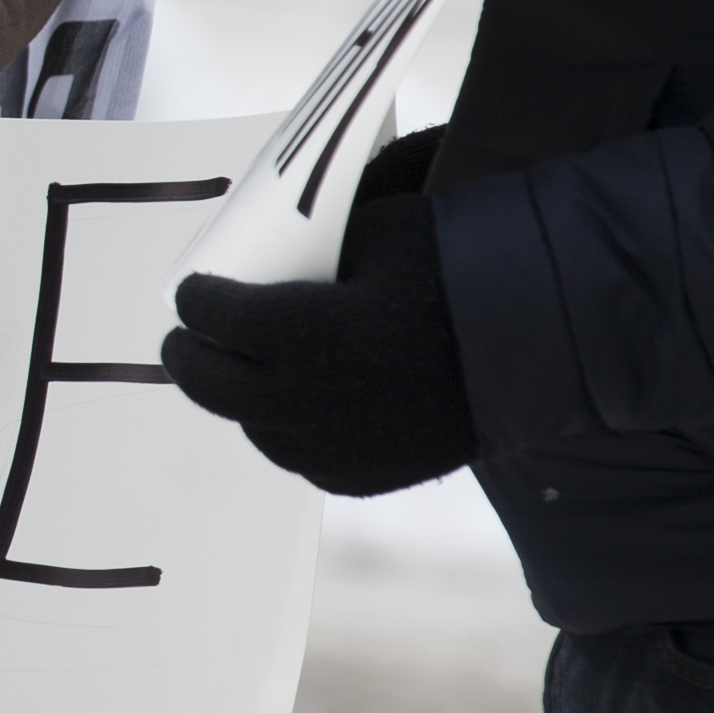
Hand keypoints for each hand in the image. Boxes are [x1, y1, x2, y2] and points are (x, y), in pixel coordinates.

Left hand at [160, 131, 476, 496]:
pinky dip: (284, 430)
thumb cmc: (454, 271)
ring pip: (253, 427)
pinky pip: (299, 456)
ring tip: (234, 374)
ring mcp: (330, 448)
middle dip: (189, 358)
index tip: (188, 292)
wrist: (533, 346)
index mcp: (299, 333)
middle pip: (213, 384)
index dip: (196, 301)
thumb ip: (315, 257)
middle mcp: (302, 400)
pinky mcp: (360, 478)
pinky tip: (286, 409)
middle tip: (180, 341)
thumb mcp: (376, 234)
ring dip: (237, 398)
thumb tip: (275, 264)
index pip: (217, 317)